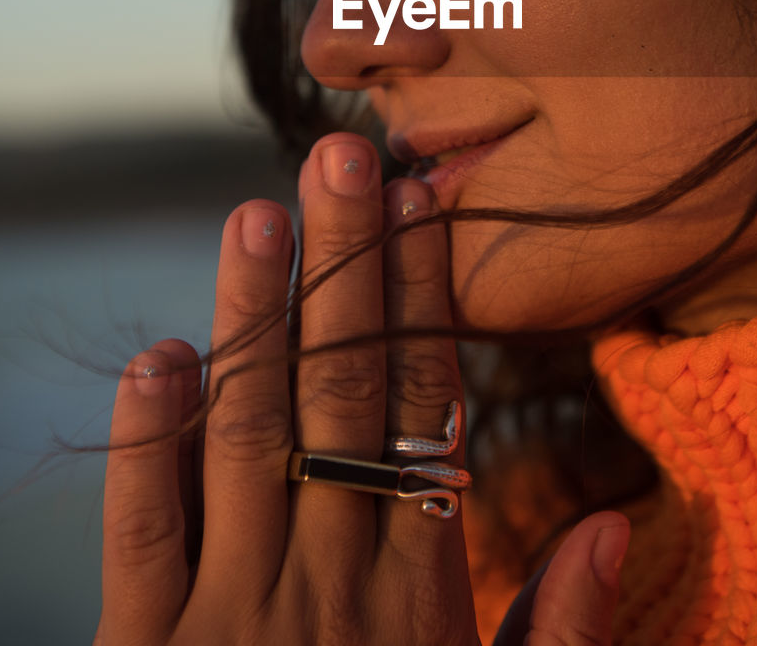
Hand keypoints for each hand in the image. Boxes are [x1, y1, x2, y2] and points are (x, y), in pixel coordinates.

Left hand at [94, 132, 626, 644]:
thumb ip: (561, 633)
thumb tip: (615, 522)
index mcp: (416, 592)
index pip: (423, 408)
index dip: (423, 298)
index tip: (423, 207)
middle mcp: (325, 582)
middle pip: (338, 394)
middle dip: (343, 267)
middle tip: (341, 158)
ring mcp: (230, 615)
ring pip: (242, 438)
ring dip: (252, 320)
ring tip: (256, 217)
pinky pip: (142, 539)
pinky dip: (146, 446)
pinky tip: (158, 359)